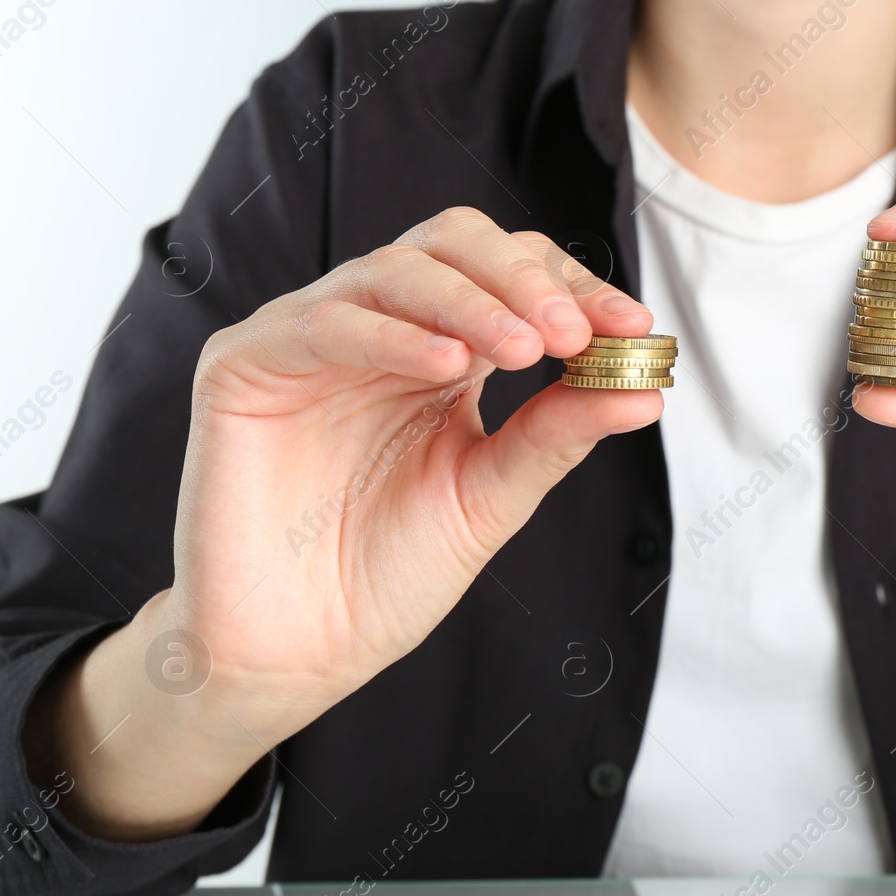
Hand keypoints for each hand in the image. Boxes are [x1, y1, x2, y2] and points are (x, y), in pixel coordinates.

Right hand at [30, 208, 661, 836]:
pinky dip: (391, 335)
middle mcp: (378, 328)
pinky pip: (323, 324)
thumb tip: (650, 390)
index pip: (512, 276)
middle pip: (455, 244)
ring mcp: (308, 337)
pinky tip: (447, 364)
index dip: (574, 287)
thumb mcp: (494, 494)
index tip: (635, 327)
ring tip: (527, 349)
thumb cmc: (391, 572)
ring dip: (472, 303)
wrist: (302, 651)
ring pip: (394, 271)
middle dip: (525, 281)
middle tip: (574, 333)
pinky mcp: (245, 363)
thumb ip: (559, 433)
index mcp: (439, 349)